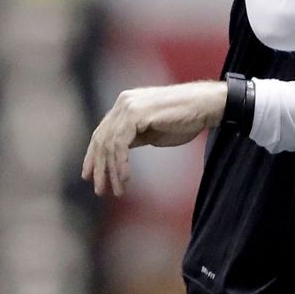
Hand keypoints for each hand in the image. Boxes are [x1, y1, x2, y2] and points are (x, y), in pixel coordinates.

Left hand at [81, 82, 226, 197]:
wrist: (204, 106)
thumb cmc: (183, 120)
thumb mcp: (152, 133)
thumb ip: (133, 138)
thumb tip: (117, 154)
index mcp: (125, 105)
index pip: (102, 132)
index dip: (93, 155)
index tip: (90, 176)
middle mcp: (123, 102)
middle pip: (101, 139)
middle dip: (98, 167)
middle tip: (100, 190)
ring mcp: (128, 106)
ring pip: (109, 144)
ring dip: (111, 171)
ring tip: (116, 191)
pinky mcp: (136, 113)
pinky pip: (120, 143)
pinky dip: (120, 163)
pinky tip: (125, 178)